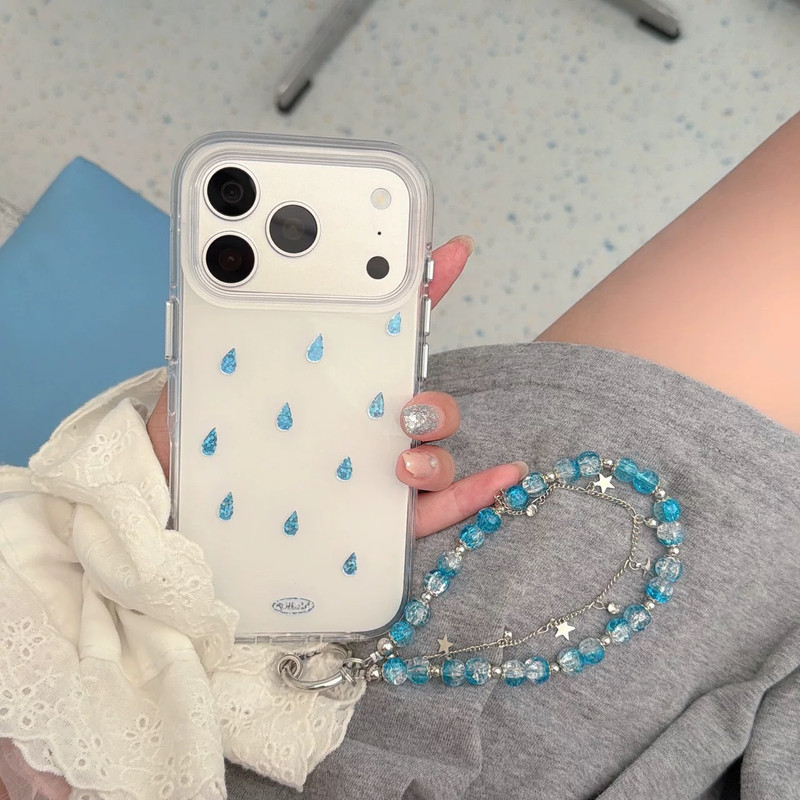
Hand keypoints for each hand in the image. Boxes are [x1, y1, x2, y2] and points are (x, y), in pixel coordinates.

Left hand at [146, 235, 526, 538]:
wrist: (175, 507)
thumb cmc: (200, 435)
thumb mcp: (213, 368)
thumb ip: (236, 324)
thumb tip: (242, 262)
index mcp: (334, 384)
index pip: (388, 335)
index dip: (425, 288)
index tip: (451, 250)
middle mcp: (362, 426)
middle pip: (423, 403)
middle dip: (431, 398)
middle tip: (403, 404)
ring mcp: (374, 473)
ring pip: (433, 454)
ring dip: (437, 448)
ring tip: (402, 455)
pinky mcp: (379, 523)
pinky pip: (439, 510)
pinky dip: (475, 493)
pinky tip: (503, 474)